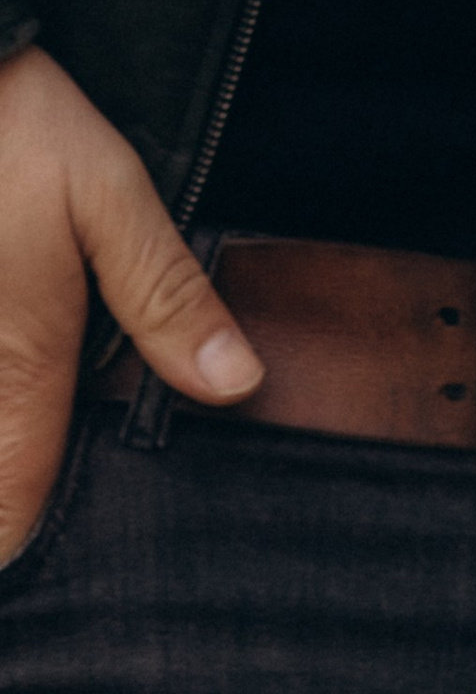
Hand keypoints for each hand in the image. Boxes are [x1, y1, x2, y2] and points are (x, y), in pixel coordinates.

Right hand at [0, 45, 262, 562]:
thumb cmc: (15, 130)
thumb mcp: (112, 198)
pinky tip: (11, 376)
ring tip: (41, 458)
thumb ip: (167, 297)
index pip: (18, 508)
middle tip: (50, 523)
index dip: (33, 547)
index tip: (69, 563)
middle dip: (8, 512)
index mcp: (21, 363)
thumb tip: (236, 386)